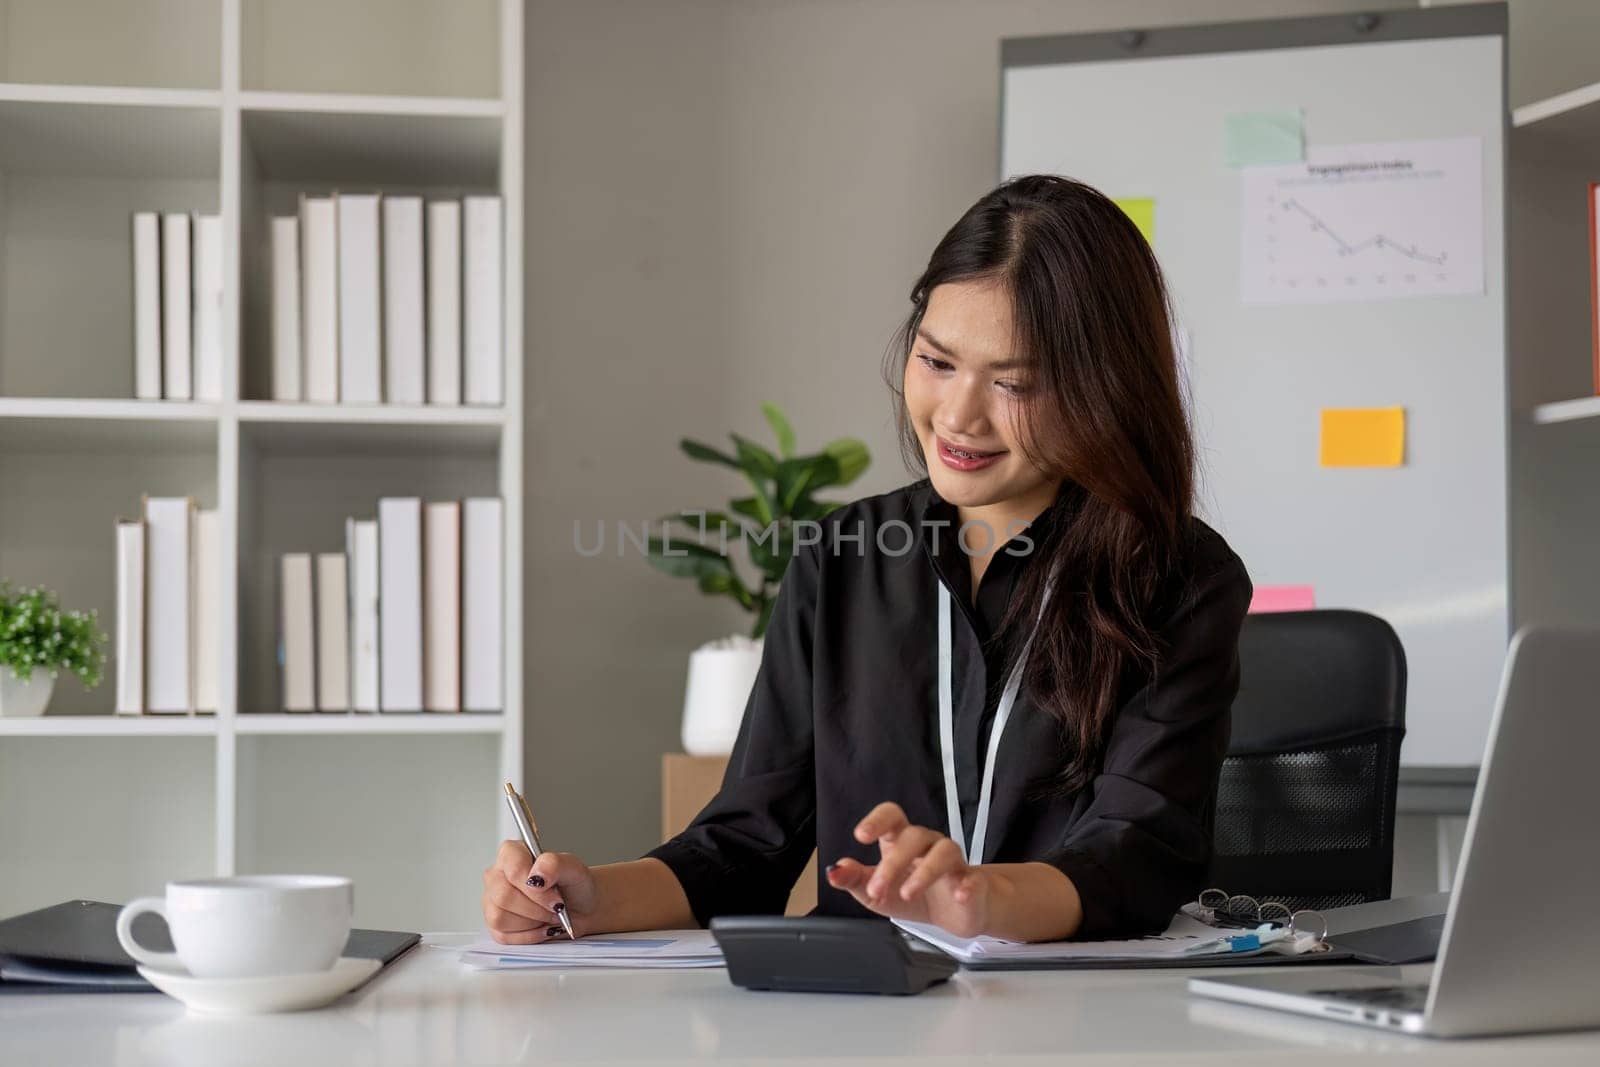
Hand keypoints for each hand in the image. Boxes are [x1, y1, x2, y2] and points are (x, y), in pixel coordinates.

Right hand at [481, 840, 598, 943]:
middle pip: (503, 896)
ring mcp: (492, 901)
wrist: (581, 908)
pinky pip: (503, 936)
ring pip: (500, 918)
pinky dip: (529, 935)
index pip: (513, 869)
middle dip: (536, 909)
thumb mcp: (574, 869)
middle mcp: (497, 875)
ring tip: (549, 915)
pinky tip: (542, 926)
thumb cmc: (574, 886)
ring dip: (533, 922)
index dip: (535, 889)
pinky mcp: (495, 925)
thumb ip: (554, 864)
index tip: (556, 899)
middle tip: (557, 909)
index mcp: (512, 853)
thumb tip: (536, 875)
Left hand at [825, 802, 992, 938]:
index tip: (861, 836)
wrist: (953, 915)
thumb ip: (854, 879)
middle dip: (892, 863)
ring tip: (907, 893)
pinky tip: (958, 896)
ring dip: (925, 871)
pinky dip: (967, 886)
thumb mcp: (875, 892)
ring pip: (944, 851)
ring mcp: (953, 861)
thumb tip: (834, 870)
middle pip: (914, 836)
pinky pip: (973, 878)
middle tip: (877, 889)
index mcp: (901, 841)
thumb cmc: (911, 896)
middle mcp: (928, 844)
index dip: (877, 820)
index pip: (892, 816)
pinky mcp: (973, 882)